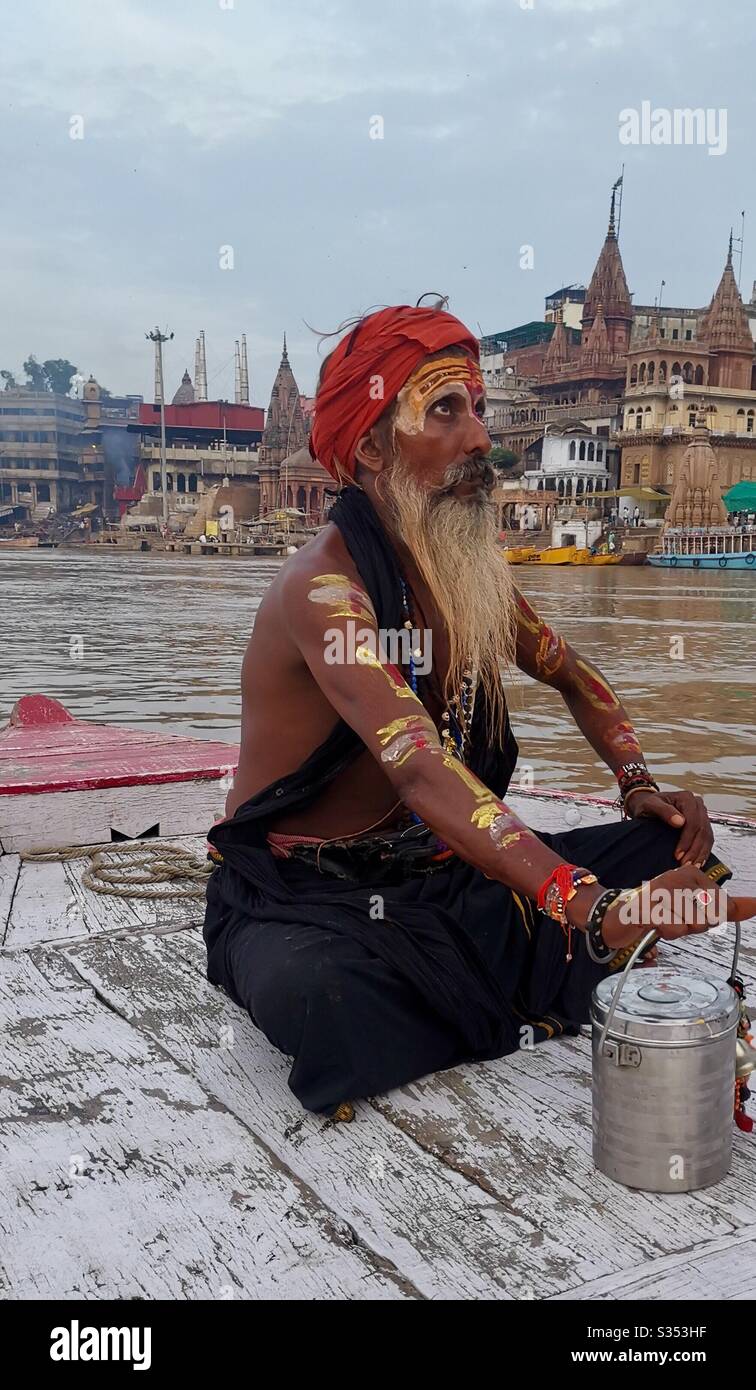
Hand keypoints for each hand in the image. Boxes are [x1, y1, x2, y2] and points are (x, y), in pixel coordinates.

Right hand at [601, 865, 754, 949]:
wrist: (622, 917)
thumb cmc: (662, 912)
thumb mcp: (697, 908)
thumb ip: (728, 908)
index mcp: (692, 873)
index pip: (722, 907)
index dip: (708, 918)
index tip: (687, 911)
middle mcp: (678, 876)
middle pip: (710, 917)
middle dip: (694, 925)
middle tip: (674, 917)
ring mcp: (662, 890)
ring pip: (693, 924)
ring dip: (679, 930)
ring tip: (663, 920)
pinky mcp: (650, 907)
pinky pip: (675, 929)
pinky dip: (667, 933)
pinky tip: (655, 924)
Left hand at [625, 787, 713, 866]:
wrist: (649, 805)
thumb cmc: (648, 805)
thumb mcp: (650, 805)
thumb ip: (663, 811)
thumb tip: (680, 822)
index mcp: (687, 798)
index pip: (692, 822)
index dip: (687, 840)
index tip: (678, 855)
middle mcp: (698, 804)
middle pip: (702, 830)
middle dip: (694, 850)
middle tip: (685, 865)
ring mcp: (702, 814)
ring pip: (707, 836)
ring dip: (701, 853)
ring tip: (692, 867)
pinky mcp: (702, 823)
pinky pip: (707, 839)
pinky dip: (703, 852)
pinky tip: (698, 862)